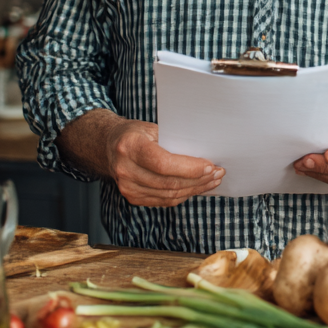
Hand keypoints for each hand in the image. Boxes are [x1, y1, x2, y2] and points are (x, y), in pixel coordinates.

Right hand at [57, 109, 222, 207]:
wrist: (109, 145)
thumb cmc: (136, 133)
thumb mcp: (152, 127)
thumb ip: (175, 139)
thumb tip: (206, 151)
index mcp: (130, 146)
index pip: (164, 163)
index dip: (190, 168)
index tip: (211, 165)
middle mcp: (124, 169)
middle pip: (169, 182)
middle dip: (198, 179)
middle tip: (218, 173)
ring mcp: (126, 187)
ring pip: (169, 194)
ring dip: (195, 189)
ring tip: (213, 181)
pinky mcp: (132, 197)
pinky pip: (164, 200)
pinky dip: (184, 195)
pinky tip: (197, 188)